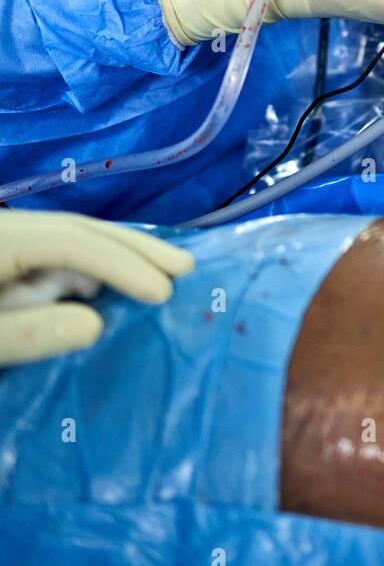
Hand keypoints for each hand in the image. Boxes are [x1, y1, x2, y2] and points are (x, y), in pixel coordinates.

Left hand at [0, 212, 193, 366]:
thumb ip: (27, 335)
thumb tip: (96, 326)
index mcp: (4, 241)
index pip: (73, 242)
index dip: (122, 263)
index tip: (162, 292)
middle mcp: (15, 234)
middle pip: (81, 230)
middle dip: (135, 248)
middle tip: (185, 268)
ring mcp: (16, 248)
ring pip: (76, 242)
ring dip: (121, 257)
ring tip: (167, 273)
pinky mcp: (15, 266)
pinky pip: (62, 261)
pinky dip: (97, 272)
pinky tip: (121, 288)